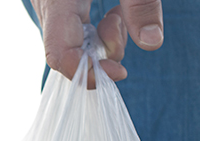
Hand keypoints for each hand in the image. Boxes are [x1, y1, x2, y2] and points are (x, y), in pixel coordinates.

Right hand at [30, 0, 162, 85]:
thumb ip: (141, 4)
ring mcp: (50, 8)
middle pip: (66, 53)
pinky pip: (72, 33)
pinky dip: (96, 33)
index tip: (119, 73)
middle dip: (101, 53)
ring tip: (117, 13)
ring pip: (70, 44)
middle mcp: (47, 6)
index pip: (60, 54)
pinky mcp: (59, 8)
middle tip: (122, 25)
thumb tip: (152, 44)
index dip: (87, 73)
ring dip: (102, 41)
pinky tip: (111, 13)